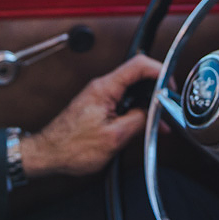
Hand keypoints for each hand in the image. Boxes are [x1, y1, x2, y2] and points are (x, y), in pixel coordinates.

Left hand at [19, 54, 161, 177]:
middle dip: (156, 90)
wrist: (48, 154)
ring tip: (156, 122)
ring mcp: (99, 95)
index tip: (170, 85)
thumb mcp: (114, 137)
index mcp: (105, 88)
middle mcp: (101, 87)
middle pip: (137, 75)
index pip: (138, 65)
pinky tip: (141, 124)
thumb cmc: (71, 147)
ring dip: (146, 103)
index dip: (159, 71)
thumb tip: (152, 113)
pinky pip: (122, 100)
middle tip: (166, 107)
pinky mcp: (98, 105)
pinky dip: (135, 109)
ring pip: (131, 90)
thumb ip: (138, 120)